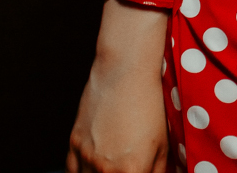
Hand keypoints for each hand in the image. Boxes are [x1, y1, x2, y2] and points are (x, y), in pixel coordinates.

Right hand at [67, 0, 169, 172]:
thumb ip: (159, 170)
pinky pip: (72, 171)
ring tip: (113, 166)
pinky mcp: (73, 145)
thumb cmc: (150, 105)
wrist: (125, 73)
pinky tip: (94, 168)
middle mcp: (105, 170)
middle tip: (128, 168)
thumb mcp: (163, 142)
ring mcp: (85, 158)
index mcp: (131, 171)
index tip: (139, 172)